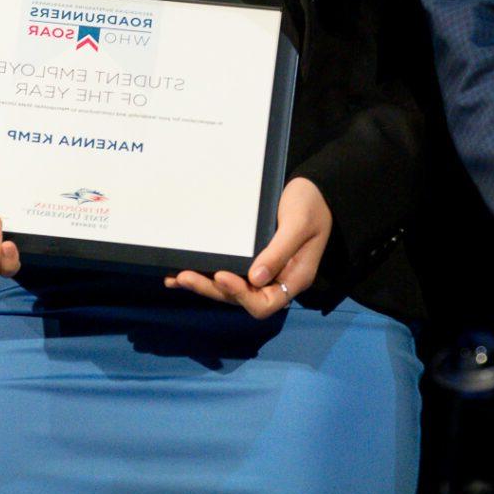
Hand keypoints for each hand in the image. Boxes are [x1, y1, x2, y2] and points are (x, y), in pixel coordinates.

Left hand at [167, 176, 329, 318]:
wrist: (317, 190)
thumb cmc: (312, 205)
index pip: (265, 303)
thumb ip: (279, 252)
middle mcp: (277, 280)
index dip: (240, 295)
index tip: (221, 275)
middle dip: (213, 289)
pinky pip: (231, 273)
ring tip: (177, 277)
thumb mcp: (299, 225)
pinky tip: (184, 272)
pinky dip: (208, 274)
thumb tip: (254, 278)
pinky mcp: (254, 259)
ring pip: (232, 288)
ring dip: (205, 285)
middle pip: (242, 298)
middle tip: (184, 276)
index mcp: (293, 278)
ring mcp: (265, 272)